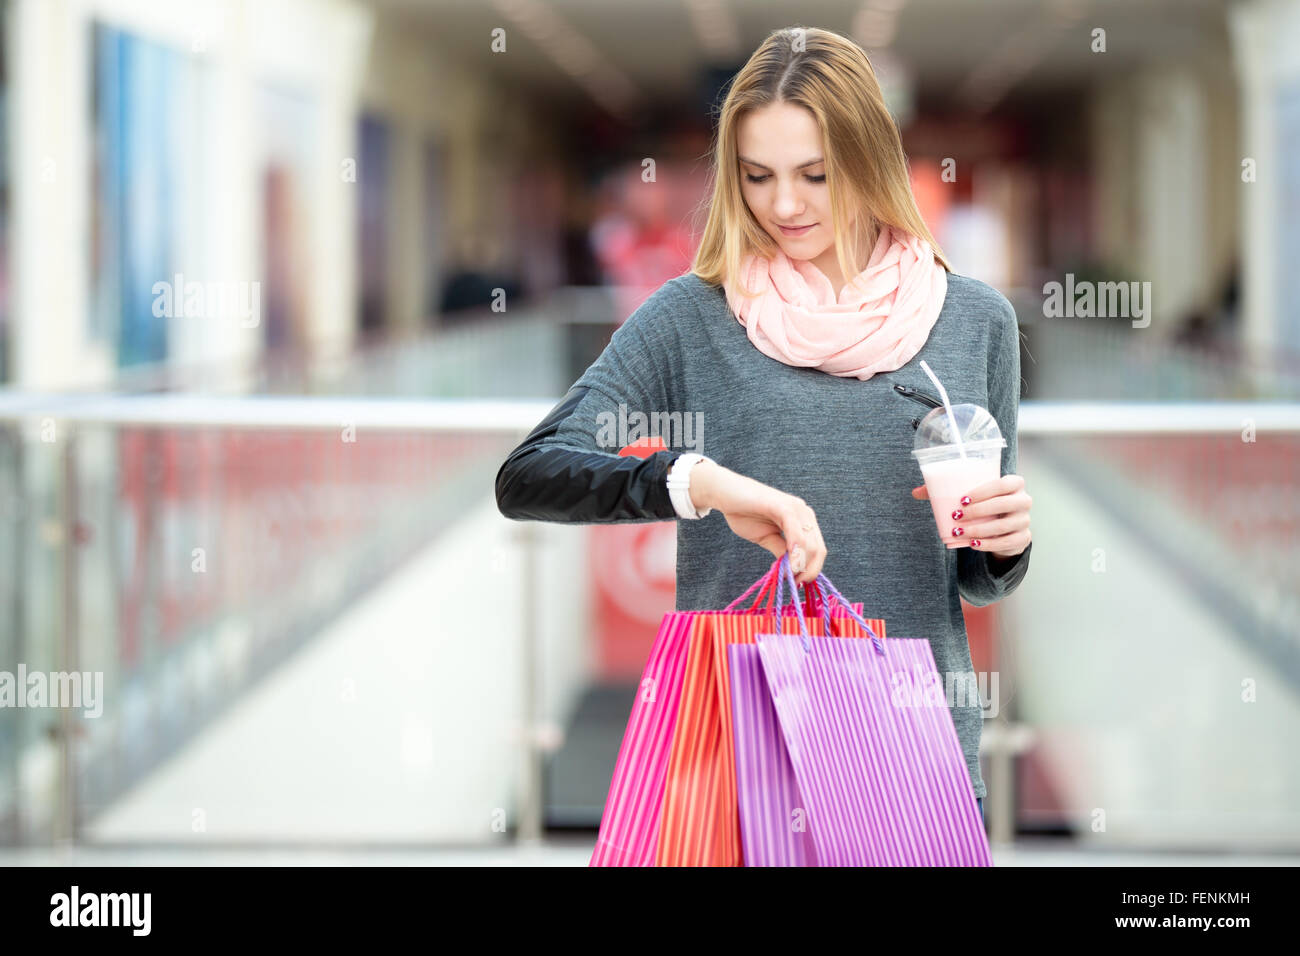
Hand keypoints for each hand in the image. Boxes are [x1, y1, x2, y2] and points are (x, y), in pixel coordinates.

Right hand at [690, 460, 825, 584]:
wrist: (725, 494)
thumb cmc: (744, 514)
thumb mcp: (767, 538)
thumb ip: (781, 552)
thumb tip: (793, 571)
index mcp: (804, 521)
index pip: (818, 550)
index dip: (811, 570)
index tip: (795, 583)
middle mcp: (804, 513)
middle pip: (818, 549)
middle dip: (808, 571)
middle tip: (791, 582)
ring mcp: (795, 508)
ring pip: (810, 544)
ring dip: (800, 565)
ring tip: (784, 574)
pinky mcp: (782, 506)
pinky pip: (795, 531)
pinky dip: (794, 550)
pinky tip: (786, 562)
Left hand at [911, 474, 1031, 558]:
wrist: (1004, 526)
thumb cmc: (984, 504)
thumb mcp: (971, 495)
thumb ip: (944, 491)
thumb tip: (915, 492)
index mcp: (1014, 484)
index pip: (1003, 483)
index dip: (984, 491)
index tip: (962, 499)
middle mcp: (1024, 501)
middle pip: (1005, 504)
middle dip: (979, 511)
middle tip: (957, 516)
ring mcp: (1025, 521)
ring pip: (1004, 526)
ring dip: (980, 529)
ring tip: (960, 532)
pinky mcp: (1023, 538)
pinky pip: (1007, 542)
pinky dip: (988, 544)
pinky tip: (972, 543)